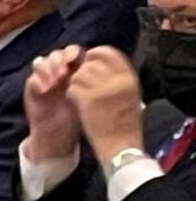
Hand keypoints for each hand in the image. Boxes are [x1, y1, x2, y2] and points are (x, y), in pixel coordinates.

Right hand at [22, 45, 85, 162]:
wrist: (58, 136)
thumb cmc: (76, 118)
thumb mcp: (87, 99)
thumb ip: (88, 83)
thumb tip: (96, 69)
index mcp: (75, 71)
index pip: (73, 53)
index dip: (72, 53)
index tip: (75, 59)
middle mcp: (58, 72)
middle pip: (56, 54)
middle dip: (58, 59)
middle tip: (63, 70)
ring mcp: (44, 80)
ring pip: (42, 62)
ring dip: (47, 68)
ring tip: (54, 81)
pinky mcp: (33, 89)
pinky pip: (33, 78)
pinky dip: (38, 81)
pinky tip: (46, 89)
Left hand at [67, 46, 145, 166]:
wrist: (121, 147)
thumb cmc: (125, 125)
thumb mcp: (129, 96)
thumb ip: (117, 79)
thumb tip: (102, 66)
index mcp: (130, 78)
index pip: (110, 52)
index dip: (96, 54)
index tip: (89, 59)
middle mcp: (117, 80)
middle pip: (90, 63)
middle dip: (81, 71)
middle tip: (81, 82)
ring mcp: (102, 89)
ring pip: (78, 75)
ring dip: (75, 83)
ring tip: (81, 95)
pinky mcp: (87, 99)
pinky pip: (72, 88)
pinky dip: (71, 95)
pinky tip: (77, 102)